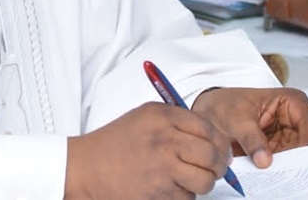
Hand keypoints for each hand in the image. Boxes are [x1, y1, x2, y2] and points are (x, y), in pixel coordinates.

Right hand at [65, 102, 233, 198]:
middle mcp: (165, 139)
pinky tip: (167, 188)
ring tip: (189, 180)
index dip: (220, 143)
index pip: (209, 128)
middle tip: (216, 170)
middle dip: (219, 166)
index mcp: (163, 117)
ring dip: (202, 184)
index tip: (220, 151)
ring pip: (205, 181)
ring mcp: (163, 167)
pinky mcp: (160, 192)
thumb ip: (177, 122)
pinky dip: (183, 196)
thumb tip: (212, 139)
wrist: (86, 168)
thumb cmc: (115, 143)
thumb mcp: (144, 118)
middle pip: (213, 155)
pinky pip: (187, 198)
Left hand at [191, 87, 307, 167]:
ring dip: (286, 167)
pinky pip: (285, 163)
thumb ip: (251, 139)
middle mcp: (295, 118)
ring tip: (273, 175)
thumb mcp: (236, 119)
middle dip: (296, 159)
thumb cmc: (225, 105)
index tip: (293, 162)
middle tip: (284, 174)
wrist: (210, 112)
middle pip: (307, 145)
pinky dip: (278, 170)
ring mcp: (288, 135)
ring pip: (298, 157)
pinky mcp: (279, 149)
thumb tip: (265, 161)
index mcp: (292, 101)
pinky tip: (268, 175)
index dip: (305, 145)